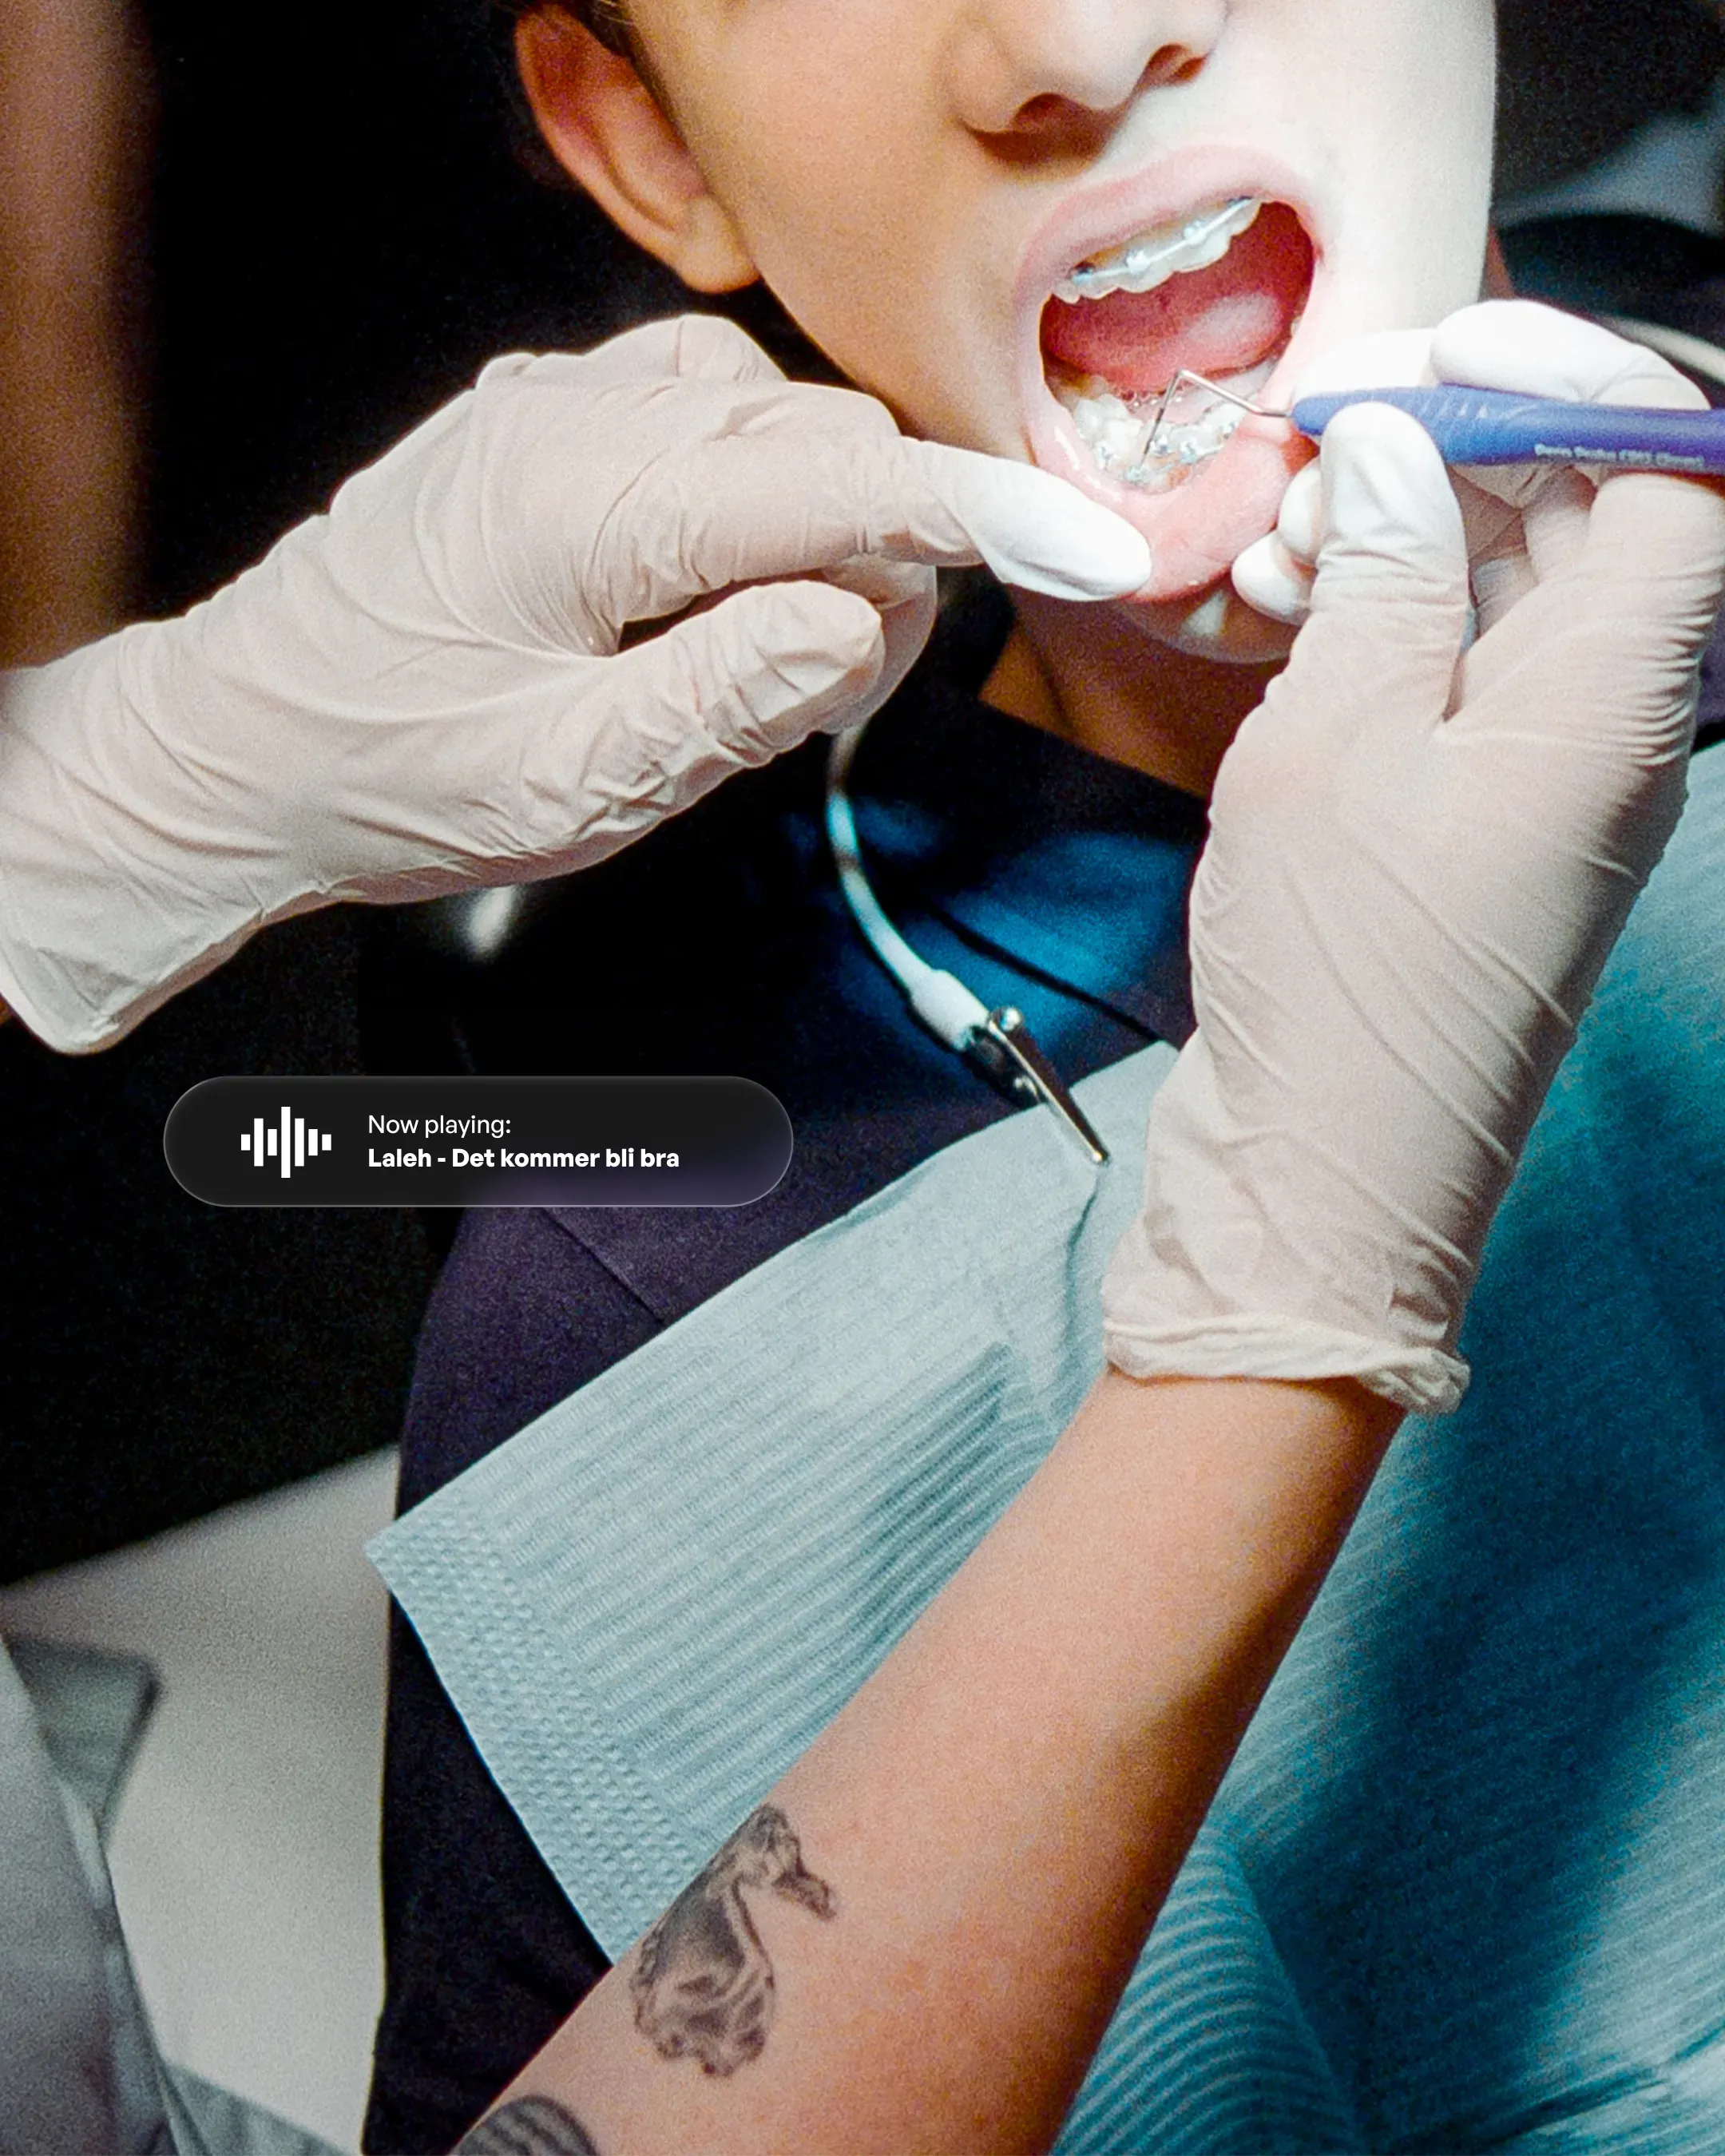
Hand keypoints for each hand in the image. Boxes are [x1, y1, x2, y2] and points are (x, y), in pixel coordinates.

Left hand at [0, 314, 1147, 1049]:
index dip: (977, 518)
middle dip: (877, 559)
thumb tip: (865, 619)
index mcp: (579, 505)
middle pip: (823, 438)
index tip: (1095, 549)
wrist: (239, 746)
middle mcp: (570, 415)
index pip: (832, 484)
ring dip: (819, 527)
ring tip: (747, 655)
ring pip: (780, 417)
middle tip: (823, 697)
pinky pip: (710, 415)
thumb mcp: (569, 786)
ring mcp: (554, 400)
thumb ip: (728, 699)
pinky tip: (710, 588)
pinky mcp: (548, 415)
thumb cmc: (389, 780)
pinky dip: (758, 497)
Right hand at [1105, 310, 1724, 1411]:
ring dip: (1400, 541)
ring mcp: (1544, 785)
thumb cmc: (1340, 983)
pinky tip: (1279, 617)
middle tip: (1322, 436)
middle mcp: (1608, 732)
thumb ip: (1389, 578)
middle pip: (1586, 522)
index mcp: (1618, 698)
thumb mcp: (1340, 746)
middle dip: (1457, 453)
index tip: (1441, 349)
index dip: (1571, 382)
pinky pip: (1453, 683)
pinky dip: (1377, 630)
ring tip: (1276, 539)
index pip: (1672, 470)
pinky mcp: (1476, 830)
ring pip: (1504, 599)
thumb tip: (1406, 457)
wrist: (1320, 1183)